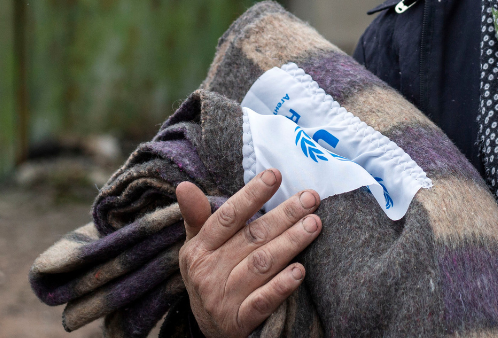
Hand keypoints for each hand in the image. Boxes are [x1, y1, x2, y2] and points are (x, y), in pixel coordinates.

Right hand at [177, 170, 321, 337]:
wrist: (209, 331)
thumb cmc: (210, 276)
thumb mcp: (198, 248)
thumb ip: (196, 216)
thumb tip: (183, 185)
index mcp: (200, 249)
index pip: (228, 217)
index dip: (252, 195)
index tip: (275, 175)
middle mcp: (209, 273)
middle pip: (252, 238)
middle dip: (284, 215)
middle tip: (311, 198)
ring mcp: (224, 299)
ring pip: (261, 265)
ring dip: (290, 243)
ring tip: (314, 225)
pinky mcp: (239, 322)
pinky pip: (263, 302)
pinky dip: (281, 286)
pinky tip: (300, 271)